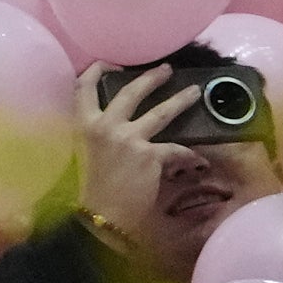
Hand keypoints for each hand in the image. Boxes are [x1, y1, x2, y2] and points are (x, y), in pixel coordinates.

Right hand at [73, 62, 202, 258]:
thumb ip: (100, 136)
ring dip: (180, 100)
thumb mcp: (87, 154)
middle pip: (130, 92)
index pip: (83, 86)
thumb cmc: (94, 191)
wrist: (102, 217)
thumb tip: (120, 128)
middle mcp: (105, 126)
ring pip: (161, 112)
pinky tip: (200, 160)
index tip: (110, 64)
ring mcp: (128, 138)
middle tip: (166, 69)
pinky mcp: (149, 155)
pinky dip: (189, 156)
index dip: (96, 70)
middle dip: (151, 78)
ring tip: (194, 92)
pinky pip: (176, 149)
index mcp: (84, 125)